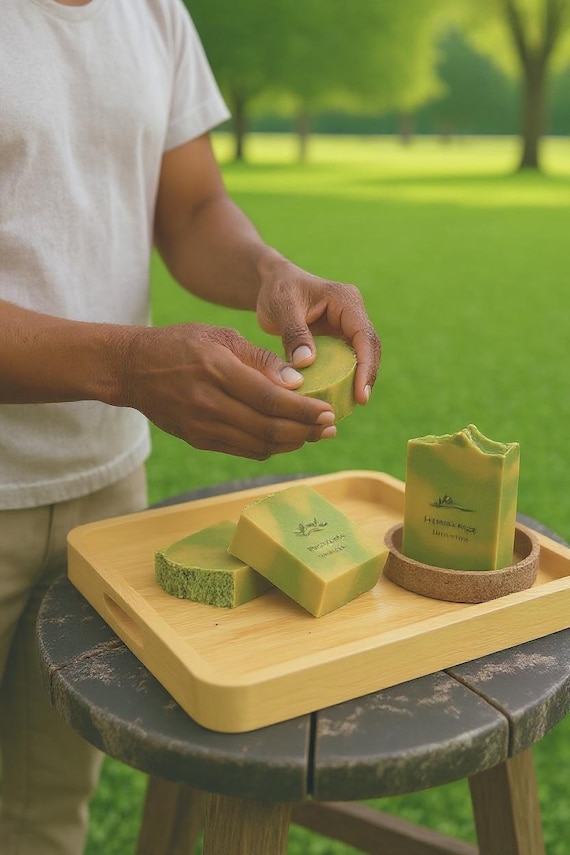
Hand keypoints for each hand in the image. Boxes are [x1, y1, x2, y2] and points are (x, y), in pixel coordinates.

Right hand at [121, 323, 335, 459]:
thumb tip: (298, 381)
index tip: (328, 411)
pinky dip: (270, 447)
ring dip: (292, 443)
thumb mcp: (221, 336)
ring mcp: (203, 426)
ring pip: (259, 445)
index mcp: (218, 371)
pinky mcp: (199, 440)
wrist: (133, 369)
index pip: (271, 399)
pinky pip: (244, 450)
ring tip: (314, 435)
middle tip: (329, 428)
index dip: (304, 411)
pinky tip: (287, 438)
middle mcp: (210, 403)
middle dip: (306, 432)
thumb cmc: (182, 344)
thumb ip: (260, 359)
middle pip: (269, 428)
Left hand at [255, 256, 380, 404]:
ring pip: (362, 356)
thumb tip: (307, 362)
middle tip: (359, 403)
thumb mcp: (282, 307)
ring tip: (350, 404)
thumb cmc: (276, 290)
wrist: (272, 283)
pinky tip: (337, 395)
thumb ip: (294, 333)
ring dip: (359, 379)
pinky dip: (345, 377)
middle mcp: (353, 312)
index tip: (361, 394)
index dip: (366, 366)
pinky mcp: (339, 337)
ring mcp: (347, 325)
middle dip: (366, 376)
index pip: (364, 336)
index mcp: (346, 300)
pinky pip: (347, 359)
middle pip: (370, 348)